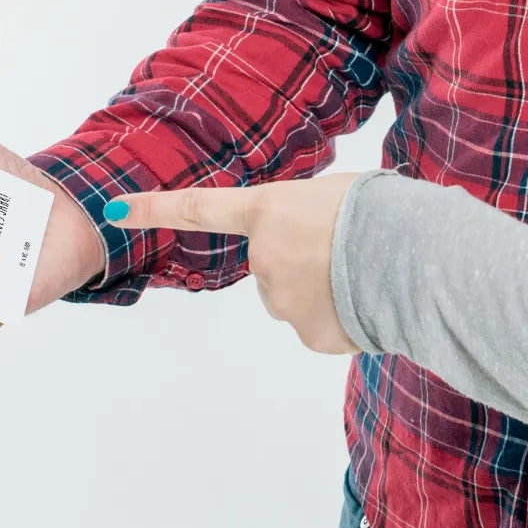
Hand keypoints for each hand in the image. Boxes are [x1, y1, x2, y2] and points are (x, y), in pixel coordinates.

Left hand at [106, 175, 361, 352]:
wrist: (411, 259)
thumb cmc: (380, 211)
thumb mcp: (338, 193)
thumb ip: (305, 217)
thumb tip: (315, 246)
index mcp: (269, 210)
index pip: (200, 208)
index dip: (156, 209)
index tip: (116, 209)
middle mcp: (263, 256)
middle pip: (272, 262)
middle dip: (303, 260)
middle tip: (346, 248)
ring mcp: (281, 300)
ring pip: (296, 295)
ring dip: (324, 288)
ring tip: (363, 273)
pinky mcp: (307, 334)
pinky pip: (320, 324)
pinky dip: (341, 315)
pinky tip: (366, 301)